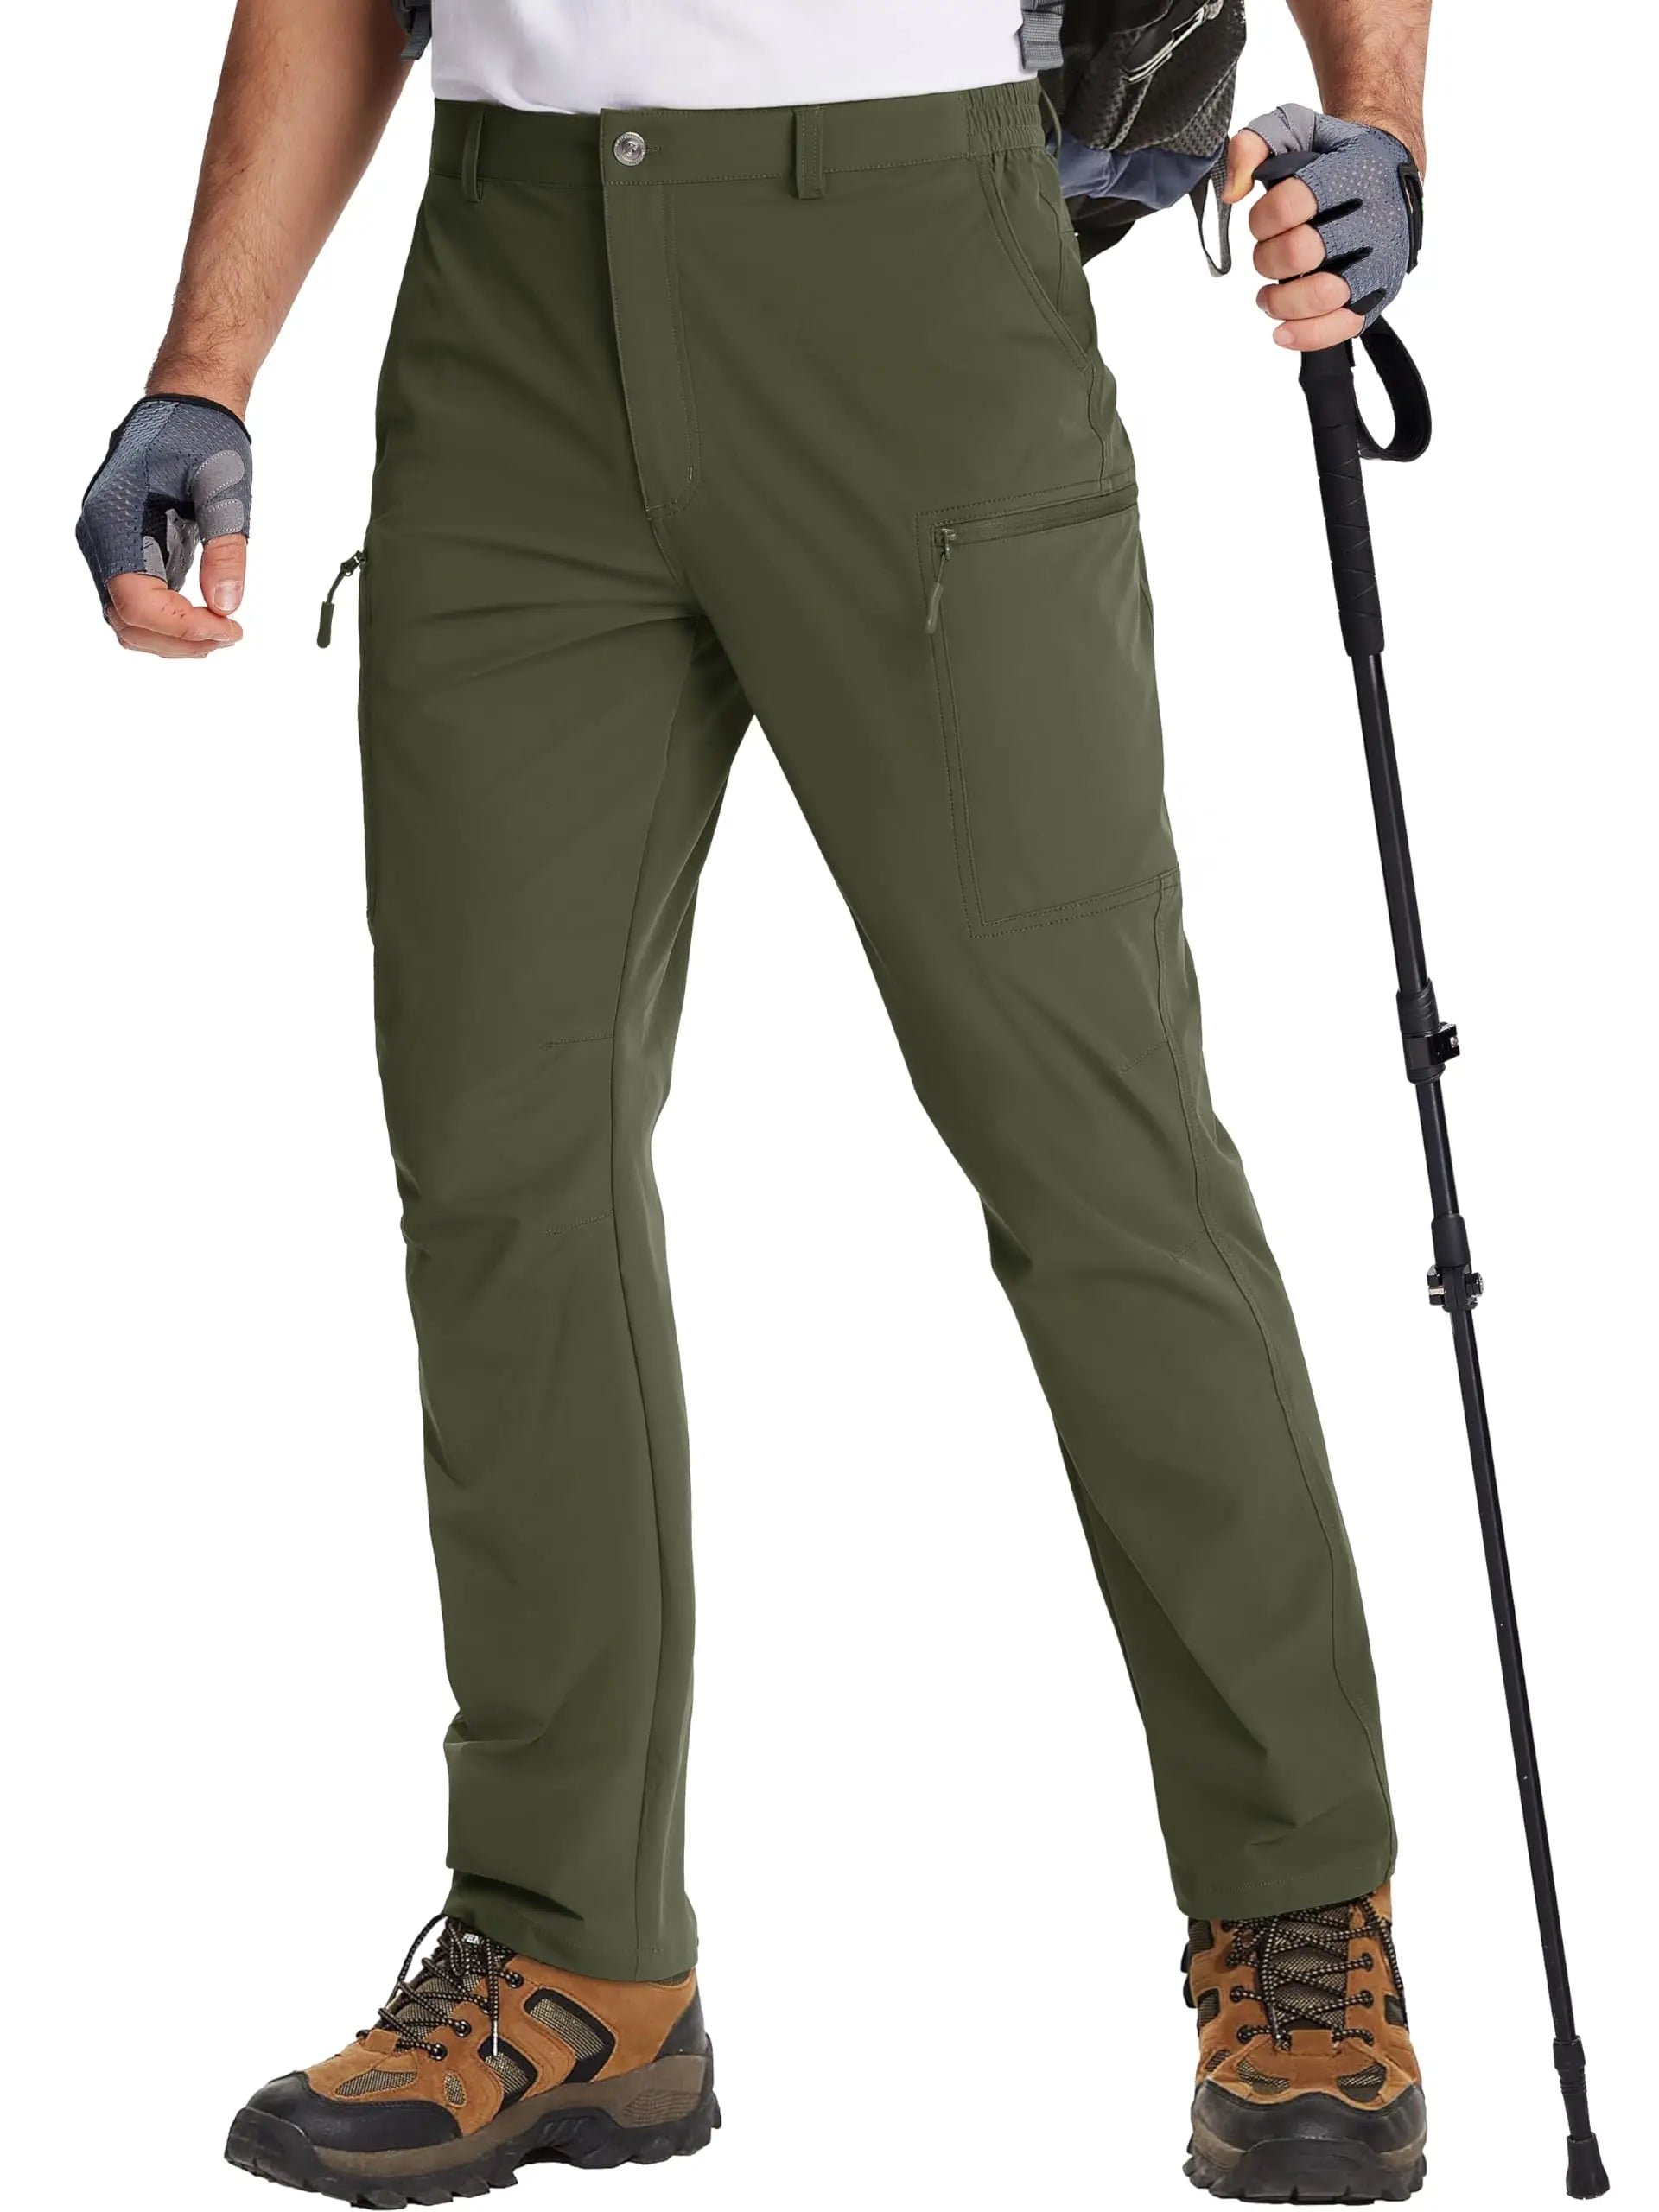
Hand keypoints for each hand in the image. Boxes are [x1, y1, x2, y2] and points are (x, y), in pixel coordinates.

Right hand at [77, 394, 252, 657]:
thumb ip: (226, 546)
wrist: (189, 404)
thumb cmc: (203, 435)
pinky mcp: (128, 551)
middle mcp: (101, 535)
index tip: (230, 627)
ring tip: (224, 629)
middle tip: (233, 632)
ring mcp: (110, 545)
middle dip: (179, 638)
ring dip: (175, 637)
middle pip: (126, 619)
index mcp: (114, 516)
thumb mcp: (224, 486)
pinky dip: (171, 622)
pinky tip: (209, 618)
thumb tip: (227, 604)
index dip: (180, 626)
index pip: (133, 599)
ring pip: (128, 619)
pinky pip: (139, 603)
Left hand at [1221, 104, 1423, 351]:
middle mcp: (1375, 216)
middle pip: (1302, 251)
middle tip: (1267, 253)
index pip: (1294, 202)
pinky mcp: (1380, 294)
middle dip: (1268, 257)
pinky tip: (1281, 331)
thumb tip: (1231, 191)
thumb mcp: (1294, 129)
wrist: (1388, 172)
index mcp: (1354, 171)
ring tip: (1267, 295)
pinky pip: (1343, 327)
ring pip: (1323, 296)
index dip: (1262, 218)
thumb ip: (1253, 144)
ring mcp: (1381, 259)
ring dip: (1281, 301)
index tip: (1262, 221)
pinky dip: (1306, 335)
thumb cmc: (1334, 155)